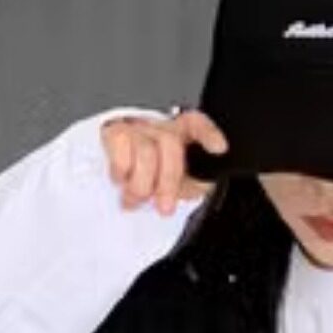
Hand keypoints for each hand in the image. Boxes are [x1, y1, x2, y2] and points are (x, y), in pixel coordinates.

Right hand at [101, 109, 225, 216]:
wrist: (114, 192)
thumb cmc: (149, 185)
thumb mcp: (178, 187)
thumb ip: (195, 184)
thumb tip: (203, 184)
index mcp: (179, 136)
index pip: (196, 124)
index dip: (208, 133)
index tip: (219, 148)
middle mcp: (158, 128)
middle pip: (169, 144)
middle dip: (168, 181)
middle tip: (164, 208)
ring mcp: (135, 128)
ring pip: (145, 151)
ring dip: (141, 185)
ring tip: (135, 201)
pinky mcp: (113, 134)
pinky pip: (121, 147)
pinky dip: (121, 170)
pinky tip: (120, 180)